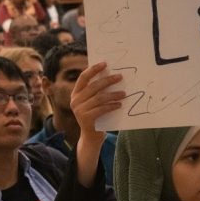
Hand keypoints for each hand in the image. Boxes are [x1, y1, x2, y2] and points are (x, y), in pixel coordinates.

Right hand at [71, 62, 123, 186]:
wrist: (91, 136)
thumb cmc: (95, 116)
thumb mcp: (93, 102)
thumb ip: (97, 91)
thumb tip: (112, 75)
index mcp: (76, 94)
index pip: (83, 78)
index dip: (93, 69)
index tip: (105, 64)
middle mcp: (75, 101)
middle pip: (93, 86)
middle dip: (108, 80)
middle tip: (120, 77)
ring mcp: (79, 110)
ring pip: (99, 98)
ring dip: (113, 94)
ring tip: (124, 93)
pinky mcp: (86, 119)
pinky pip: (101, 109)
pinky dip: (112, 106)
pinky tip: (119, 104)